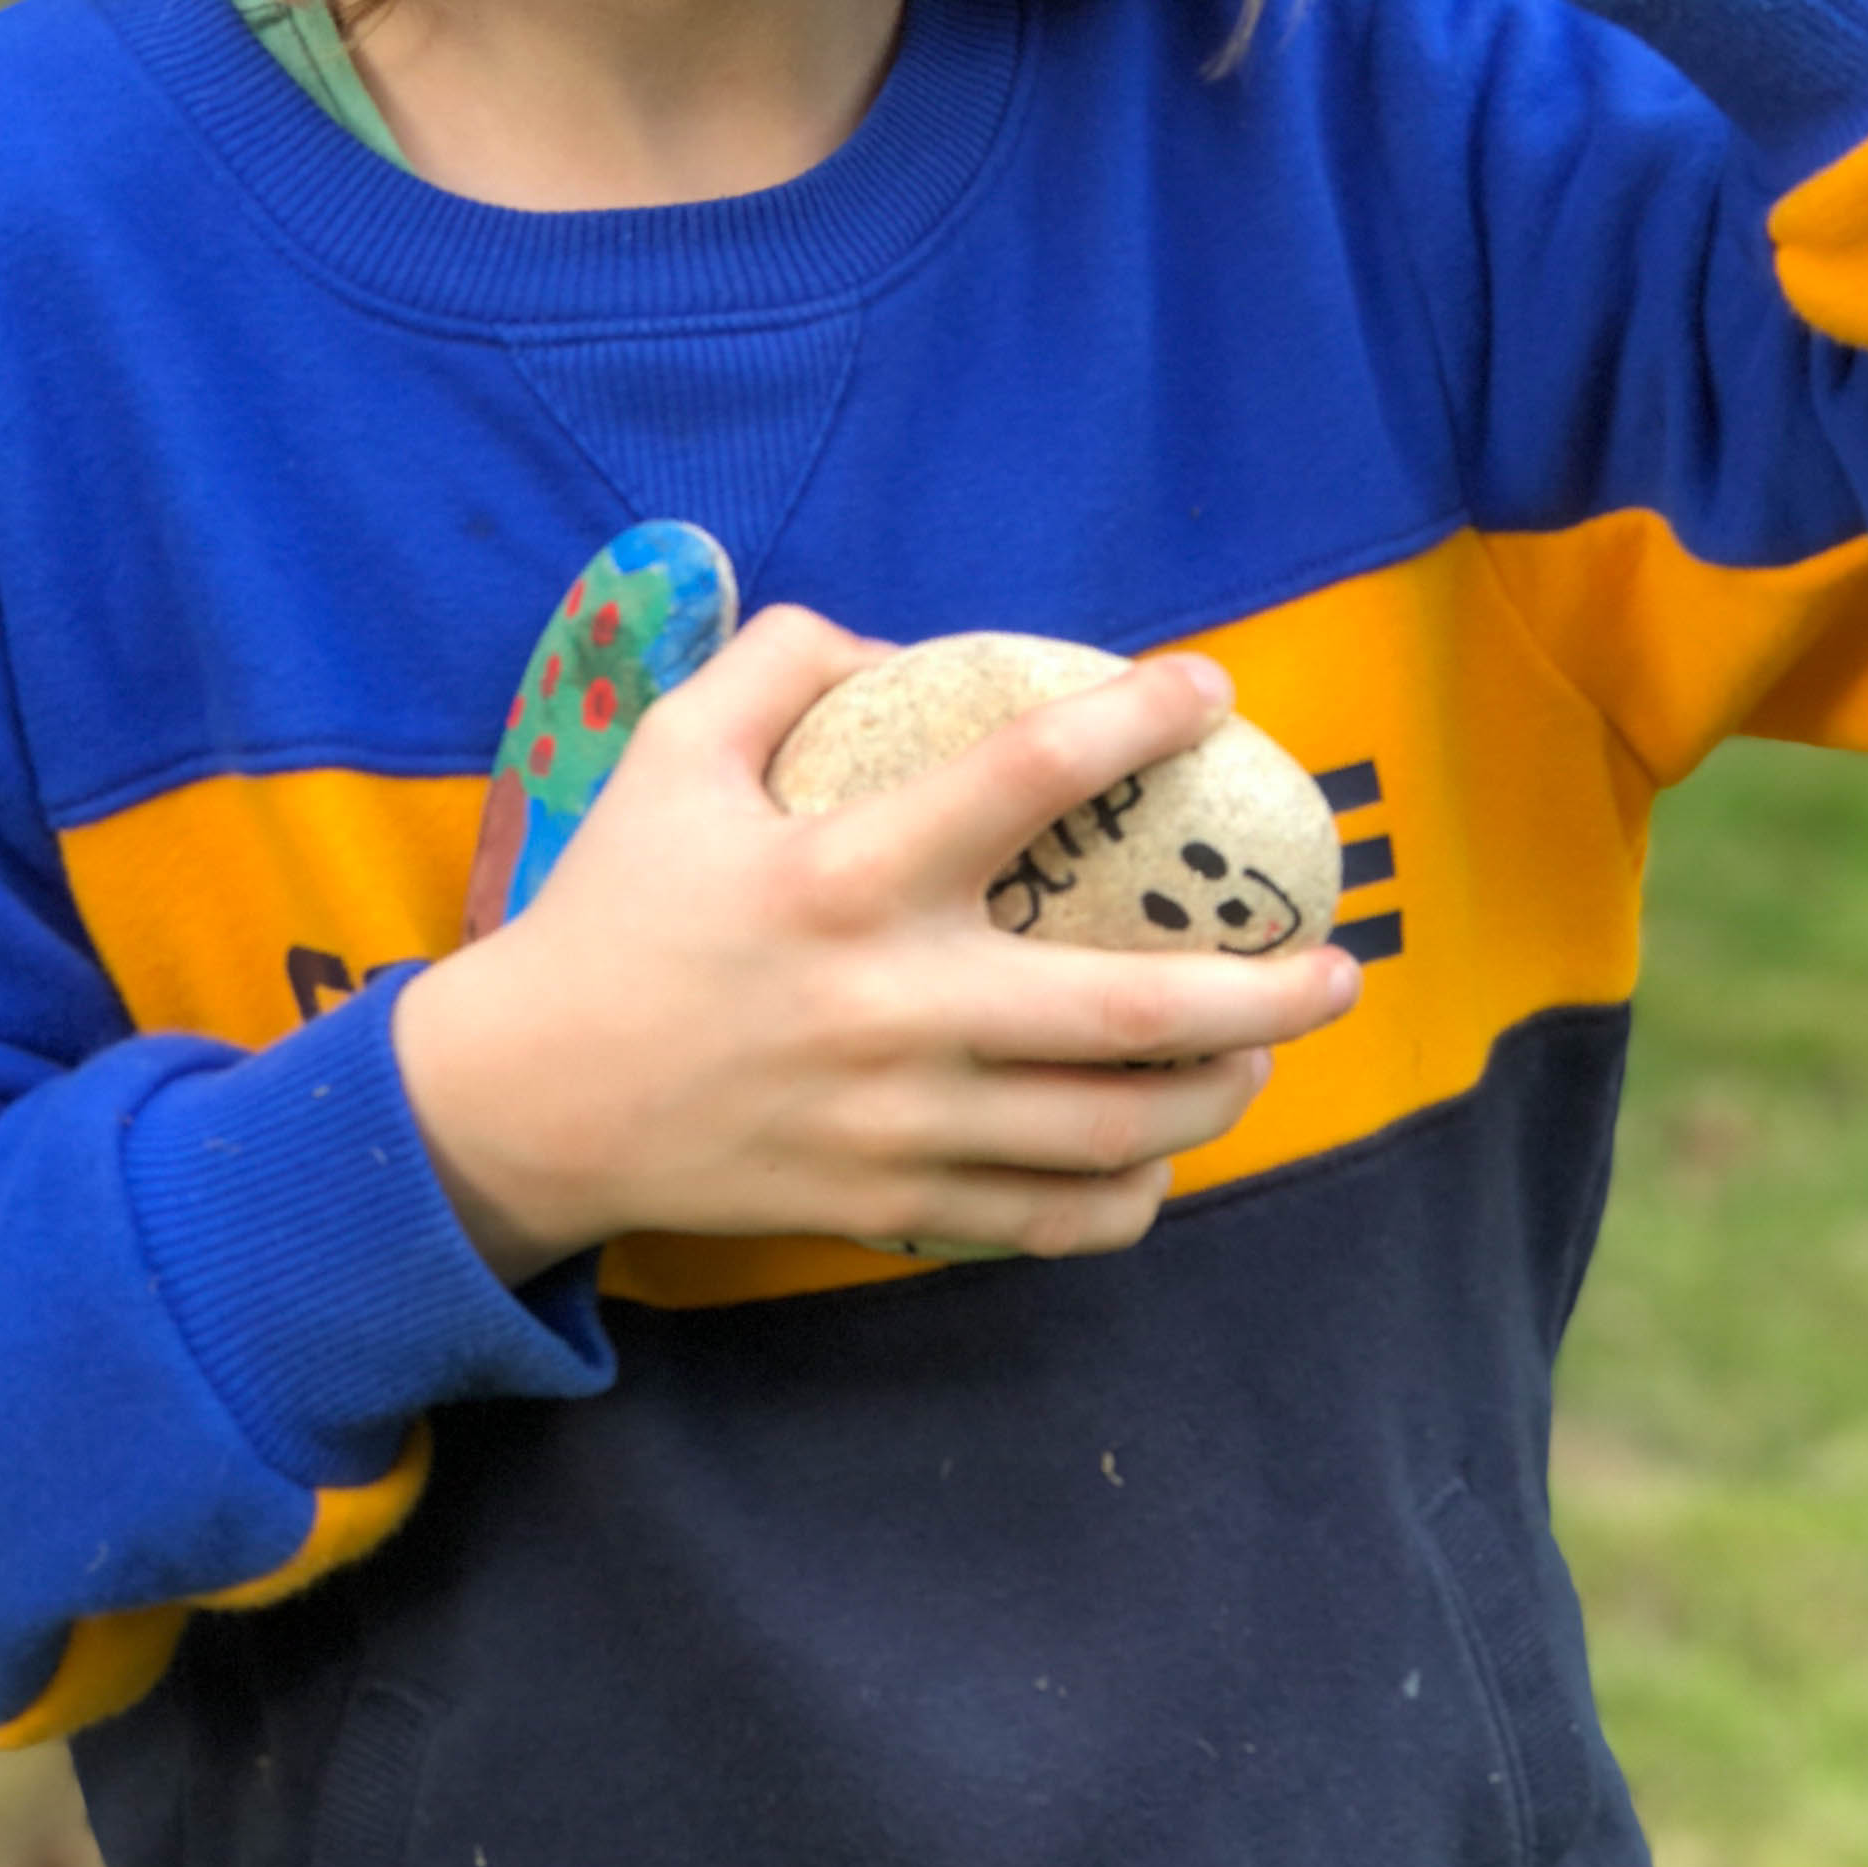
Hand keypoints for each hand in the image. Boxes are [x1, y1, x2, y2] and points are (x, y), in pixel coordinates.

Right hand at [390, 605, 1361, 1281]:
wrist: (530, 1100)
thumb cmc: (612, 909)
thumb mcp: (668, 751)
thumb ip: (778, 663)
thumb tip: (898, 646)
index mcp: (844, 875)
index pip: (1024, 777)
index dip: (1136, 721)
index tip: (1212, 687)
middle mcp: (892, 1005)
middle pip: (1127, 1011)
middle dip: (1263, 991)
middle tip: (1338, 962)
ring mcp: (900, 1122)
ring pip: (1112, 1129)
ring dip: (1220, 1093)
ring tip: (1268, 1051)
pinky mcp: (890, 1205)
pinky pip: (1050, 1221)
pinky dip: (1131, 1194)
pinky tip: (1166, 1151)